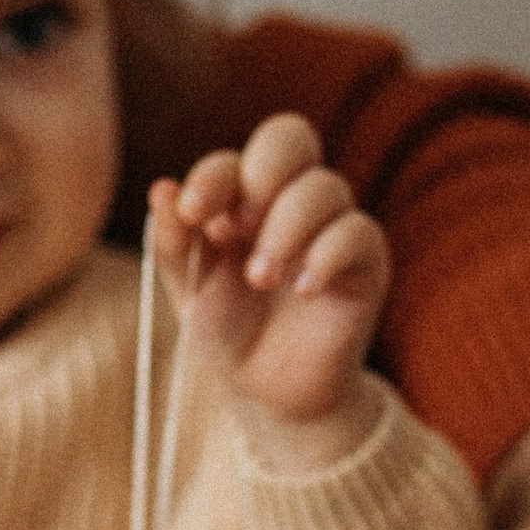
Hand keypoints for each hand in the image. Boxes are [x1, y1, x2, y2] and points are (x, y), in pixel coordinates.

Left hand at [149, 112, 390, 457]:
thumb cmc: (229, 331)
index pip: (238, 155)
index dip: (215, 175)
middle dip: (261, 174)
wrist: (272, 393)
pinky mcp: (367, 263)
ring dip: (286, 228)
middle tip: (237, 227)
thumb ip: (173, 242)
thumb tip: (162, 189)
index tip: (194, 215)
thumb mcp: (189, 289)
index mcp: (245, 197)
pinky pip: (359, 232)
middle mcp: (292, 200)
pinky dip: (326, 255)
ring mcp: (333, 227)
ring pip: (326, 187)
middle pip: (292, 136)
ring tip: (260, 278)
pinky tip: (303, 290)